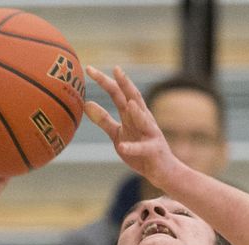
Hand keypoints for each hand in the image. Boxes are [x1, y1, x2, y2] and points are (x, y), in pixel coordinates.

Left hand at [84, 65, 179, 189]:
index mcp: (132, 114)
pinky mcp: (152, 150)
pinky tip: (122, 147)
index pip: (118, 93)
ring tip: (129, 103)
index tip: (89, 69)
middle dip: (124, 84)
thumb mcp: (118, 134)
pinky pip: (141, 149)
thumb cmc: (140, 150)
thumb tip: (86, 103)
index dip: (105, 81)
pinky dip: (132, 147)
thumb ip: (103, 120)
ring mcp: (150, 134)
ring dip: (137, 113)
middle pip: (133, 98)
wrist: (162, 171)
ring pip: (144, 121)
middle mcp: (143, 119)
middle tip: (115, 69)